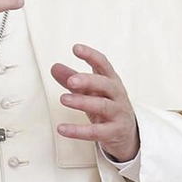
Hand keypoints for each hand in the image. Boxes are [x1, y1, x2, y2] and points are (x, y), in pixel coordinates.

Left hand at [51, 44, 139, 161]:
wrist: (127, 133)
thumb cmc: (106, 106)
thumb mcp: (91, 91)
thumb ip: (73, 79)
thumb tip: (54, 67)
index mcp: (111, 81)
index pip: (103, 64)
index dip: (91, 56)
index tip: (76, 48)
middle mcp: (117, 95)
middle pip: (105, 84)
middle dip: (88, 81)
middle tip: (71, 80)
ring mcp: (117, 113)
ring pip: (102, 106)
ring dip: (82, 102)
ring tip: (63, 99)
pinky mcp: (113, 132)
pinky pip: (95, 132)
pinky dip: (78, 131)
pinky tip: (62, 128)